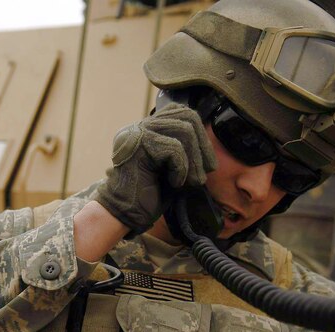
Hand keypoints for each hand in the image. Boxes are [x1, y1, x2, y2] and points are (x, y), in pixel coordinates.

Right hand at [95, 103, 215, 234]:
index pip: (181, 112)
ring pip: (183, 130)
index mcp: (147, 129)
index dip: (201, 135)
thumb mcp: (172, 169)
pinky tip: (174, 183)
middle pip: (186, 116)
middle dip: (203, 145)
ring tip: (193, 182)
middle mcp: (140, 126)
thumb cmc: (148, 197)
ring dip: (194, 160)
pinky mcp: (138, 146)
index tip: (207, 163)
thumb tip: (209, 143)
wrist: (125, 215)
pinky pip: (174, 149)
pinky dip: (181, 169)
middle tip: (206, 171)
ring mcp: (138, 133)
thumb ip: (185, 151)